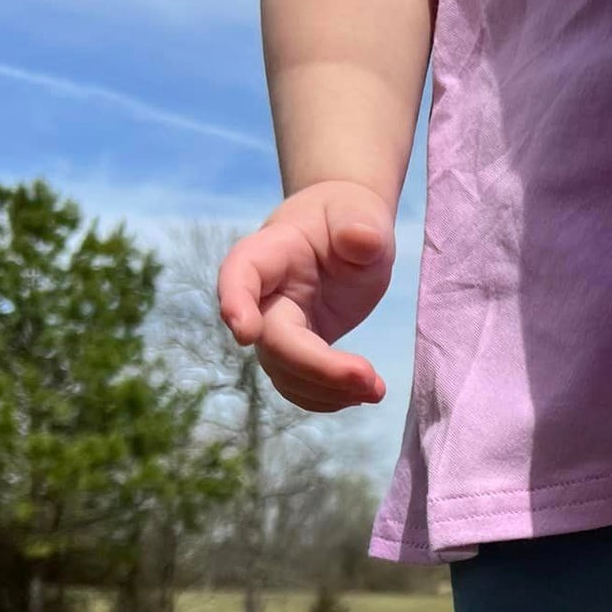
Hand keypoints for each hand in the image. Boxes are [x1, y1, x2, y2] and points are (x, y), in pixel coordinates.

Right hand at [217, 181, 395, 410]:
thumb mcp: (360, 213)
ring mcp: (275, 329)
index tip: (244, 333)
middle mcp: (263, 297)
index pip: (240, 275)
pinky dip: (329, 398)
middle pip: (272, 341)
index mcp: (270, 253)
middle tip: (370, 380)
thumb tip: (361, 239)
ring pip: (284, 373)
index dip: (234, 302)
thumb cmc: (348, 218)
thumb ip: (360, 224)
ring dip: (329, 391)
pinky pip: (299, 386)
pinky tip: (364, 393)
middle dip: (317, 368)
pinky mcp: (294, 352)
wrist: (345, 232)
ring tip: (376, 390)